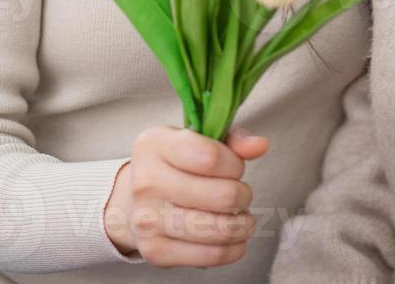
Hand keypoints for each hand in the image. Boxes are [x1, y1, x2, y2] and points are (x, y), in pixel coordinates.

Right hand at [103, 124, 268, 267]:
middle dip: (243, 195)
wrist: (134, 202)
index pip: (210, 157)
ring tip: (241, 217)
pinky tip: (233, 238)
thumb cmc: (174, 166)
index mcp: (153, 145)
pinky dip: (233, 249)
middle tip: (239, 195)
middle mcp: (146, 182)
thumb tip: (260, 145)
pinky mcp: (156, 251)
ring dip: (242, 224)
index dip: (235, 164)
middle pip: (223, 196)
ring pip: (220, 229)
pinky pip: (211, 255)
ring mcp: (148, 220)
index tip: (235, 168)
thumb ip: (232, 140)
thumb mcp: (197, 140)